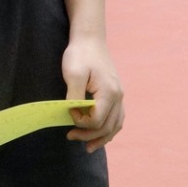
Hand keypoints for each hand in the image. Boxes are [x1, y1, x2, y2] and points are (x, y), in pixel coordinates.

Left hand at [62, 34, 125, 151]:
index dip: (81, 122)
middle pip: (107, 126)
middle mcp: (118, 96)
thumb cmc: (80, 54)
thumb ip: (74, 97)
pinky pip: (118, 117)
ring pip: (116, 125)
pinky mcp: (116, 94)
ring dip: (103, 137)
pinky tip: (100, 134)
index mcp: (109, 92)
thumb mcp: (73, 74)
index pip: (97, 120)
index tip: (68, 113)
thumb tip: (74, 115)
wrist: (90, 39)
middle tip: (70, 136)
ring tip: (89, 147)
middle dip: (89, 135)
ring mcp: (119, 95)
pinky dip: (109, 129)